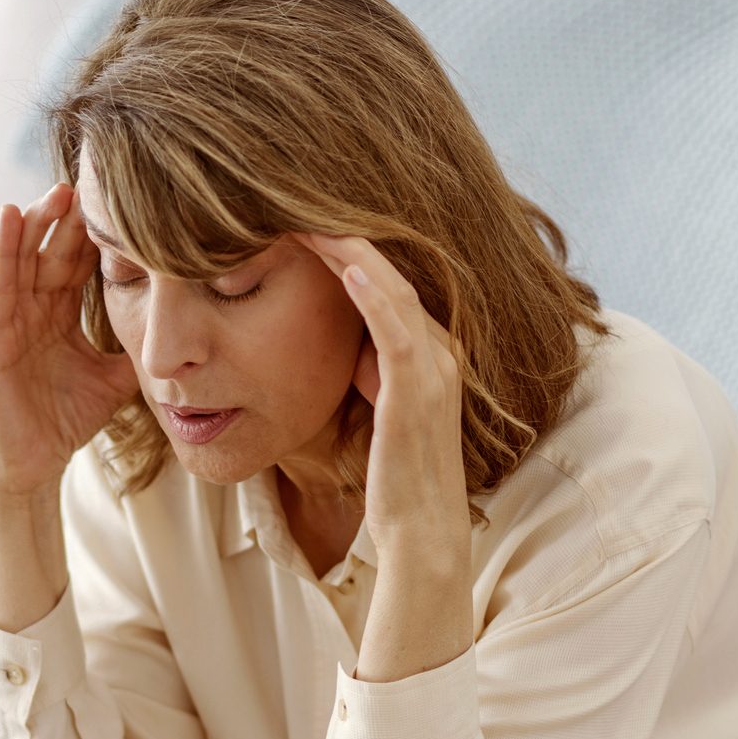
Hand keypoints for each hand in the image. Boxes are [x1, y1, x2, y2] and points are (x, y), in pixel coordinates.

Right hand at [0, 183, 142, 498]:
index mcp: (60, 314)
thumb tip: (183, 331)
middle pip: (53, 251)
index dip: (96, 231)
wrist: (33, 464)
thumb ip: (139, 350)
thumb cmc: (67, 421)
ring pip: (25, 258)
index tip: (120, 195)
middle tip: (93, 178)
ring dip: (39, 222)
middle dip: (70, 217)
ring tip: (57, 190)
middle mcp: (33, 308)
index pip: (79, 261)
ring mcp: (8, 319)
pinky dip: (3, 250)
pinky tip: (12, 216)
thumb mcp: (115, 378)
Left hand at [289, 230, 470, 567]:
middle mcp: (440, 351)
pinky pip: (396, 329)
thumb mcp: (380, 412)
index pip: (386, 285)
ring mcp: (433, 368)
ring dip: (351, 252)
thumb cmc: (396, 480)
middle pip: (391, 275)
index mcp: (429, 354)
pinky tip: (343, 267)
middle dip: (345, 238)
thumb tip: (352, 349)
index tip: (302, 223)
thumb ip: (371, 374)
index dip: (347, 252)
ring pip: (393, 290)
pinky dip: (372, 295)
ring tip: (309, 218)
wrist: (422, 534)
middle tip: (297, 204)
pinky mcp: (418, 390)